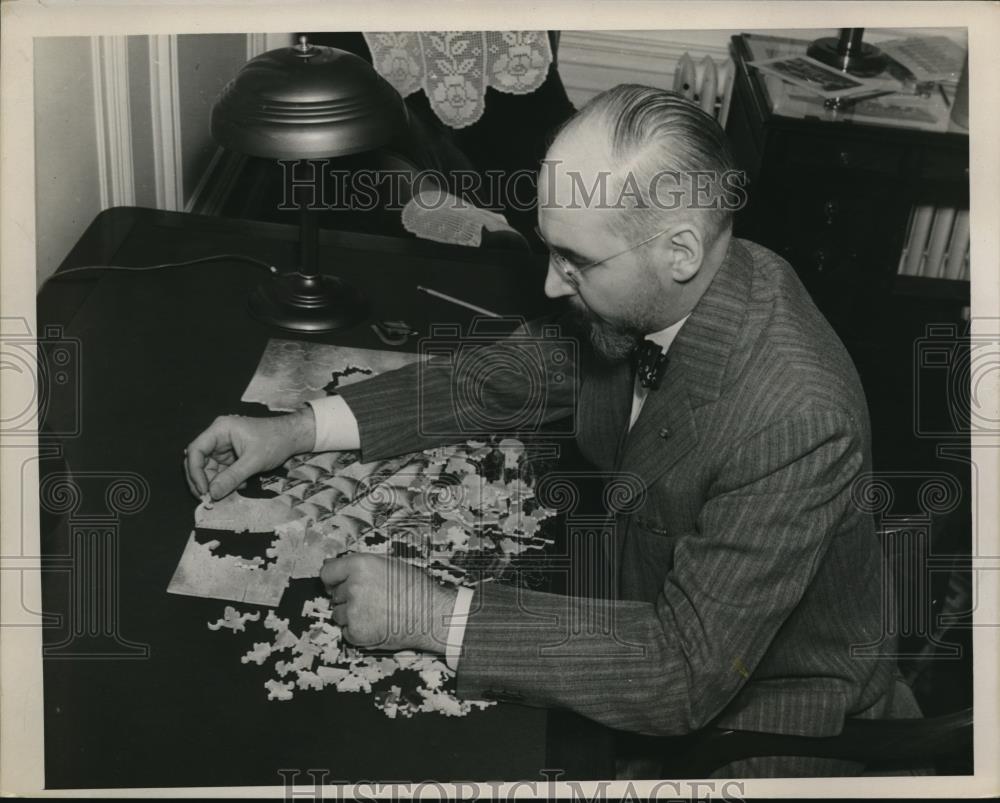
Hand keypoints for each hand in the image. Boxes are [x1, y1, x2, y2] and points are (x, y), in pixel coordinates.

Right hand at [184, 409, 314, 500]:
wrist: (292, 437)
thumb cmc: (275, 441)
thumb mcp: (254, 461)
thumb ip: (232, 477)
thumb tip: (212, 494)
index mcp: (220, 429)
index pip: (196, 450)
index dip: (195, 471)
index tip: (202, 490)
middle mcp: (218, 437)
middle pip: (199, 461)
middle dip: (202, 481)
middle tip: (207, 498)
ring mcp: (224, 447)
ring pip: (209, 469)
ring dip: (216, 483)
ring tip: (228, 492)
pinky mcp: (231, 456)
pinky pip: (221, 471)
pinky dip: (226, 481)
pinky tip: (241, 484)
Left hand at [320, 554, 457, 653]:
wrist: (431, 615)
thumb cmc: (415, 589)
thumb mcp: (388, 565)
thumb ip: (361, 566)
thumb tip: (336, 567)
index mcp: (360, 565)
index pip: (327, 572)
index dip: (333, 579)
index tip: (336, 584)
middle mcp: (353, 586)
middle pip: (335, 595)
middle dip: (348, 597)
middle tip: (371, 599)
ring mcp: (353, 611)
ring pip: (338, 614)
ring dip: (351, 615)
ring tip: (375, 613)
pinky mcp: (356, 633)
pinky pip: (345, 631)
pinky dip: (357, 630)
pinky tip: (376, 624)